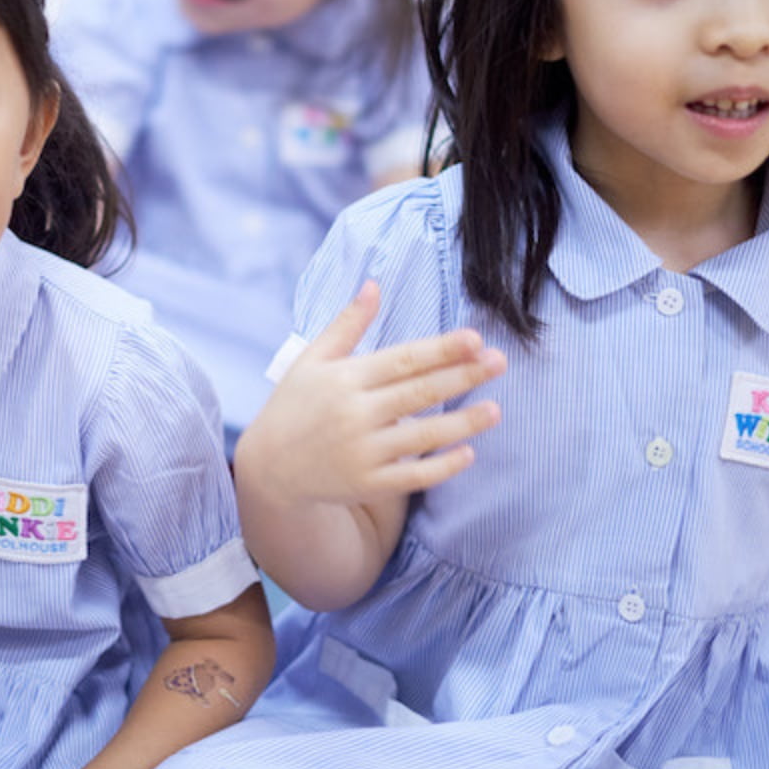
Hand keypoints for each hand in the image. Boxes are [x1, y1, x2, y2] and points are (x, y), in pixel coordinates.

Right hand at [240, 281, 504, 507]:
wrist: (269, 467)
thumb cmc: (294, 404)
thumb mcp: (313, 359)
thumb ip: (347, 324)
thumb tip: (374, 284)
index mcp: (344, 378)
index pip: (402, 360)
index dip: (440, 349)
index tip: (475, 338)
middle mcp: (354, 414)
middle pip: (419, 393)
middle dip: (463, 376)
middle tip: (499, 362)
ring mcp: (362, 452)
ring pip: (423, 436)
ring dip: (463, 423)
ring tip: (496, 409)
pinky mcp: (366, 484)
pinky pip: (412, 477)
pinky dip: (441, 467)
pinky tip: (469, 453)